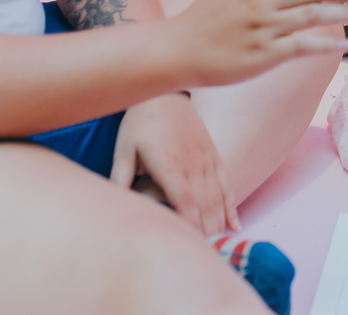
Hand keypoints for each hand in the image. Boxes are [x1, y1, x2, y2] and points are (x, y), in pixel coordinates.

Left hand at [111, 93, 237, 235]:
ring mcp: (207, 159)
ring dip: (219, 223)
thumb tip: (112, 206)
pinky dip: (231, 207)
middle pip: (204, 204)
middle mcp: (193, 163)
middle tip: (206, 256)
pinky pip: (226, 185)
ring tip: (220, 247)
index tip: (191, 246)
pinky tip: (235, 226)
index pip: (184, 200)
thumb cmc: (139, 123)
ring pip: (218, 197)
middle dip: (206, 231)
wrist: (166, 93)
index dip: (189, 224)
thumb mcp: (124, 149)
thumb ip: (119, 178)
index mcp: (169, 163)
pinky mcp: (214, 155)